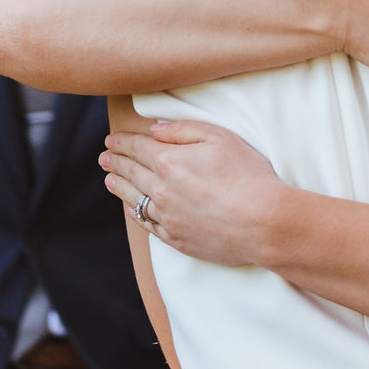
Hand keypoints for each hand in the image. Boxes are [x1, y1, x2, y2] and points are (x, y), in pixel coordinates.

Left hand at [104, 121, 287, 266]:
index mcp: (169, 161)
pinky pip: (147, 223)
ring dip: (118, 186)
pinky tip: (131, 207)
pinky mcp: (176, 239)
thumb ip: (183, 130)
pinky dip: (135, 212)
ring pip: (133, 198)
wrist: (264, 222)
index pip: (137, 148)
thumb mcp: (220, 138)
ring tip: (109, 180)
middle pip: (131, 172)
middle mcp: (161, 189)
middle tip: (104, 158)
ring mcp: (167, 217)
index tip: (111, 140)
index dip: (122, 142)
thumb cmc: (248, 175)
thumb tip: (155, 130)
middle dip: (115, 162)